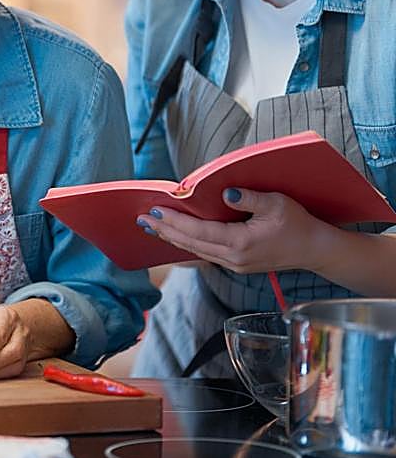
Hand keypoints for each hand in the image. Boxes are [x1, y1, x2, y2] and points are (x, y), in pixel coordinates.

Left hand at [136, 188, 333, 273]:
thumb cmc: (298, 224)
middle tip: (140, 219)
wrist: (316, 250)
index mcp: (240, 243)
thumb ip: (249, 198)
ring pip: (194, 251)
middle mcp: (233, 258)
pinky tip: (173, 238)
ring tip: (150, 227)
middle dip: (163, 230)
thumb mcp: (277, 204)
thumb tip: (225, 193)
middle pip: (189, 244)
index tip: (154, 210)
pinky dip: (186, 245)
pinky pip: (204, 254)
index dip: (174, 221)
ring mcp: (234, 264)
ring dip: (171, 238)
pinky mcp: (236, 264)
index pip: (198, 232)